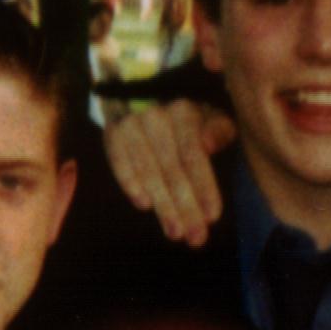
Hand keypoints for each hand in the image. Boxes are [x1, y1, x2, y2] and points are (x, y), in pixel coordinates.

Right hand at [103, 99, 237, 246]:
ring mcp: (130, 123)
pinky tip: (145, 205)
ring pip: (148, 171)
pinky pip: (119, 162)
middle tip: (196, 237)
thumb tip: (209, 145)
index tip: (212, 216)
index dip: (203, 187)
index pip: (193, 155)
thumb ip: (219, 130)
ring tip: (175, 232)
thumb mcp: (211, 116)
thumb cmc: (188, 115)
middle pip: (171, 169)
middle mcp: (154, 115)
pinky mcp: (111, 132)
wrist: (146, 91)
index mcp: (184, 110)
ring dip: (163, 206)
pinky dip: (130, 184)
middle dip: (185, 207)